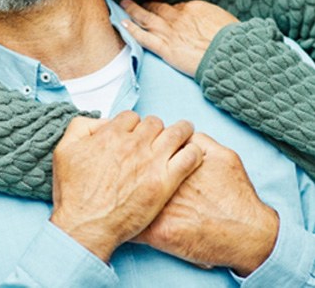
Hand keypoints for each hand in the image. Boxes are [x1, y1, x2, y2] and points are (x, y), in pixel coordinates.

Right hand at [50, 113, 202, 261]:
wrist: (86, 227)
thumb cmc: (74, 193)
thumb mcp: (64, 150)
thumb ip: (81, 127)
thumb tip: (102, 122)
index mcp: (111, 134)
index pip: (132, 117)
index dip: (134, 125)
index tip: (135, 135)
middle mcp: (133, 144)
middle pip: (155, 123)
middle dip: (156, 128)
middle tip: (157, 139)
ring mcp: (151, 162)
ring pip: (176, 133)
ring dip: (181, 131)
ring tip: (185, 134)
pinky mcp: (165, 182)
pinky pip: (189, 157)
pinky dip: (194, 151)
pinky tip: (192, 154)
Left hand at [120, 0, 237, 75]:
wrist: (230, 53)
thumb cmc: (233, 39)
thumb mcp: (224, 19)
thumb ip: (211, 18)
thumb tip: (209, 21)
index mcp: (193, 8)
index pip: (176, 6)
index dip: (167, 8)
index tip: (163, 9)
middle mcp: (178, 17)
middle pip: (157, 8)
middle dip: (146, 4)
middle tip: (135, 0)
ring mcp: (170, 32)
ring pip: (146, 18)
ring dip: (133, 10)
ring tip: (123, 4)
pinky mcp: (165, 48)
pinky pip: (144, 38)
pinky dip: (132, 30)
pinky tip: (123, 24)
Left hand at [134, 133, 278, 275]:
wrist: (249, 234)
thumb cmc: (238, 196)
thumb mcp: (223, 156)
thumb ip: (200, 141)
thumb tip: (184, 134)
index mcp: (176, 162)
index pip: (147, 146)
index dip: (140, 148)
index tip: (137, 153)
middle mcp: (166, 182)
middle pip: (132, 167)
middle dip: (125, 167)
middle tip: (123, 169)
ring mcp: (161, 207)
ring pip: (127, 194)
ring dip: (122, 192)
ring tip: (120, 191)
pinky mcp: (159, 232)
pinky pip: (132, 225)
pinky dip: (127, 221)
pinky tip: (126, 218)